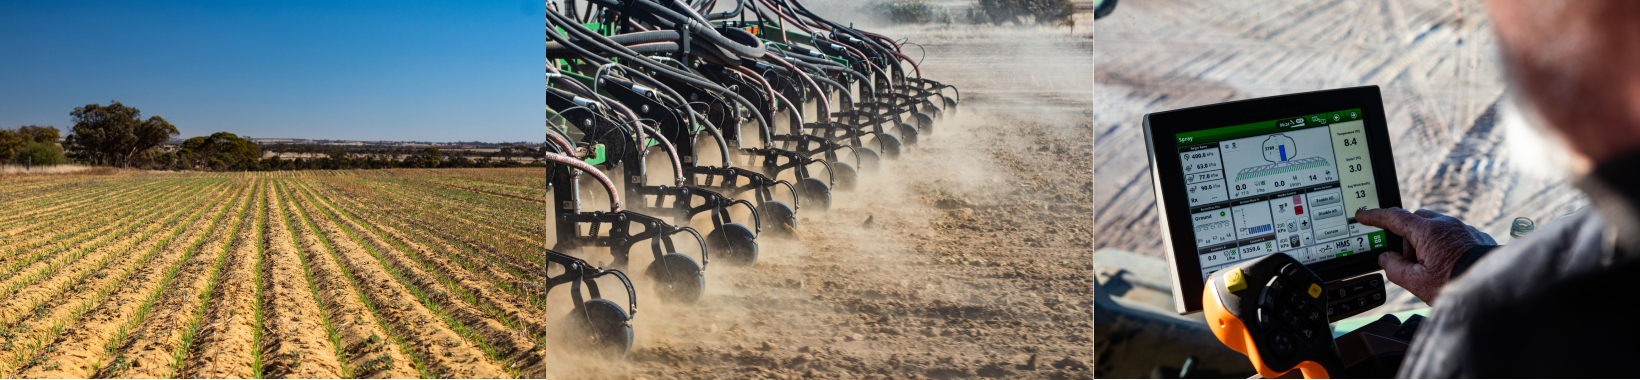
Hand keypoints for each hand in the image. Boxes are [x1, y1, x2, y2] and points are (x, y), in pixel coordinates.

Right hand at [1355, 208, 1496, 303]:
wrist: (1494, 289)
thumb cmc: (1457, 284)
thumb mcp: (1416, 282)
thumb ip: (1394, 268)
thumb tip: (1387, 258)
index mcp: (1428, 231)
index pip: (1394, 217)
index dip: (1375, 216)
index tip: (1363, 215)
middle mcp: (1446, 224)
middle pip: (1415, 220)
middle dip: (1407, 238)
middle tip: (1410, 262)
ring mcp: (1463, 228)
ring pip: (1435, 228)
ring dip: (1427, 243)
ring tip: (1434, 269)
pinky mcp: (1476, 236)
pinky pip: (1452, 234)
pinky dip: (1444, 246)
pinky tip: (1449, 266)